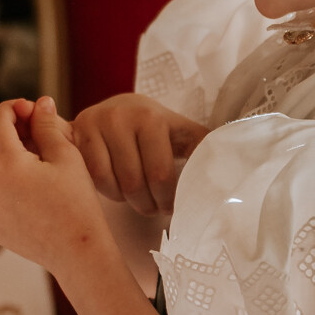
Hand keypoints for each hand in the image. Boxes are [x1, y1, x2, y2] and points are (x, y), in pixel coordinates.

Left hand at [0, 96, 115, 274]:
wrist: (78, 252)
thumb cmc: (77, 203)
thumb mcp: (66, 155)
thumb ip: (46, 124)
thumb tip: (40, 102)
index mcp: (3, 165)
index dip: (14, 108)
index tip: (32, 109)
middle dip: (6, 128)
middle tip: (34, 129)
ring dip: (2, 151)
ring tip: (34, 155)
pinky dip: (1, 176)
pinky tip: (28, 180)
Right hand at [72, 92, 208, 214]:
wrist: (115, 107)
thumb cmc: (154, 128)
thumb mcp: (180, 132)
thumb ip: (203, 147)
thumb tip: (236, 168)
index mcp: (153, 118)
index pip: (161, 176)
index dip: (168, 200)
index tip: (173, 206)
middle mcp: (122, 116)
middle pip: (135, 184)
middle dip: (149, 204)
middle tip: (155, 207)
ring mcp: (97, 123)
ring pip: (113, 184)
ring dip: (128, 200)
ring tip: (138, 197)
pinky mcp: (78, 132)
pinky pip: (93, 178)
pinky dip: (108, 191)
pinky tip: (118, 187)